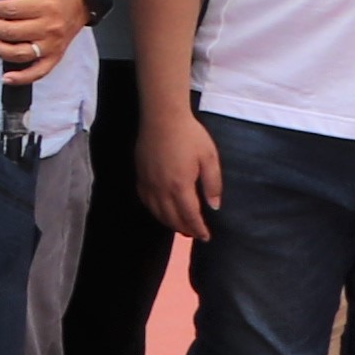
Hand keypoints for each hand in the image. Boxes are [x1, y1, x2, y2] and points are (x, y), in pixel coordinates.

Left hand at [0, 0, 87, 78]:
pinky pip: (37, 72)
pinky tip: (6, 78)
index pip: (8, 10)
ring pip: (19, 53)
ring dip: (0, 47)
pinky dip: (20, 78)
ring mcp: (52, 44)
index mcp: (45, 3)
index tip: (1, 6)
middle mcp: (50, 26)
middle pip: (10, 32)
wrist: (75, 5)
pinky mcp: (54, 58)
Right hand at [140, 103, 220, 241]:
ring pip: (157, 212)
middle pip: (171, 218)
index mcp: (180, 186)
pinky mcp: (140, 176)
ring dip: (169, 223)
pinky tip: (161, 211)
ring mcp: (148, 183)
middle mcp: (161, 189)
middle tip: (195, 234)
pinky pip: (146, 201)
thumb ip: (213, 184)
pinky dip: (154, 211)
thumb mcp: (209, 158)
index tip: (206, 237)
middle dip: (184, 229)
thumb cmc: (190, 136)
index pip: (189, 215)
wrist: (162, 118)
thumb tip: (214, 206)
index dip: (198, 229)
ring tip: (180, 227)